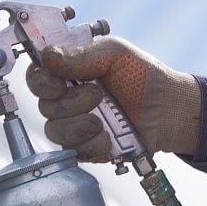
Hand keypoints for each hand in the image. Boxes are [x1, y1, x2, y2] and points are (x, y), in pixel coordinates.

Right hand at [26, 36, 200, 161]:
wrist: (169, 110)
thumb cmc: (144, 76)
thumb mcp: (115, 54)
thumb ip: (81, 55)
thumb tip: (48, 56)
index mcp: (70, 72)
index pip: (37, 76)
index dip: (41, 81)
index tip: (59, 81)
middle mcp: (68, 98)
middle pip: (43, 105)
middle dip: (71, 101)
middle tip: (98, 95)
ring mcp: (75, 124)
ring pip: (54, 130)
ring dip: (79, 124)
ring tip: (104, 119)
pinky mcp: (85, 147)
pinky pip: (71, 150)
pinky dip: (91, 143)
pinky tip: (108, 136)